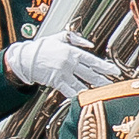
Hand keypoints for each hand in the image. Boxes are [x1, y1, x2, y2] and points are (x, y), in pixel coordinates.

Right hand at [2, 31, 121, 96]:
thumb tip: (89, 44)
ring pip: (82, 84)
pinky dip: (78, 96)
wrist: (23, 57)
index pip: (93, 60)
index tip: (115, 72)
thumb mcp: (59, 37)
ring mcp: (63, 73)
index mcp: (72, 52)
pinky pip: (69, 91)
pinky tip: (86, 100)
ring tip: (103, 94)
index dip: (105, 67)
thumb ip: (75, 39)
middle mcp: (69, 63)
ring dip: (93, 90)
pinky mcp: (55, 82)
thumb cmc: (41, 47)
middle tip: (113, 86)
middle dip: (103, 81)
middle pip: (90, 74)